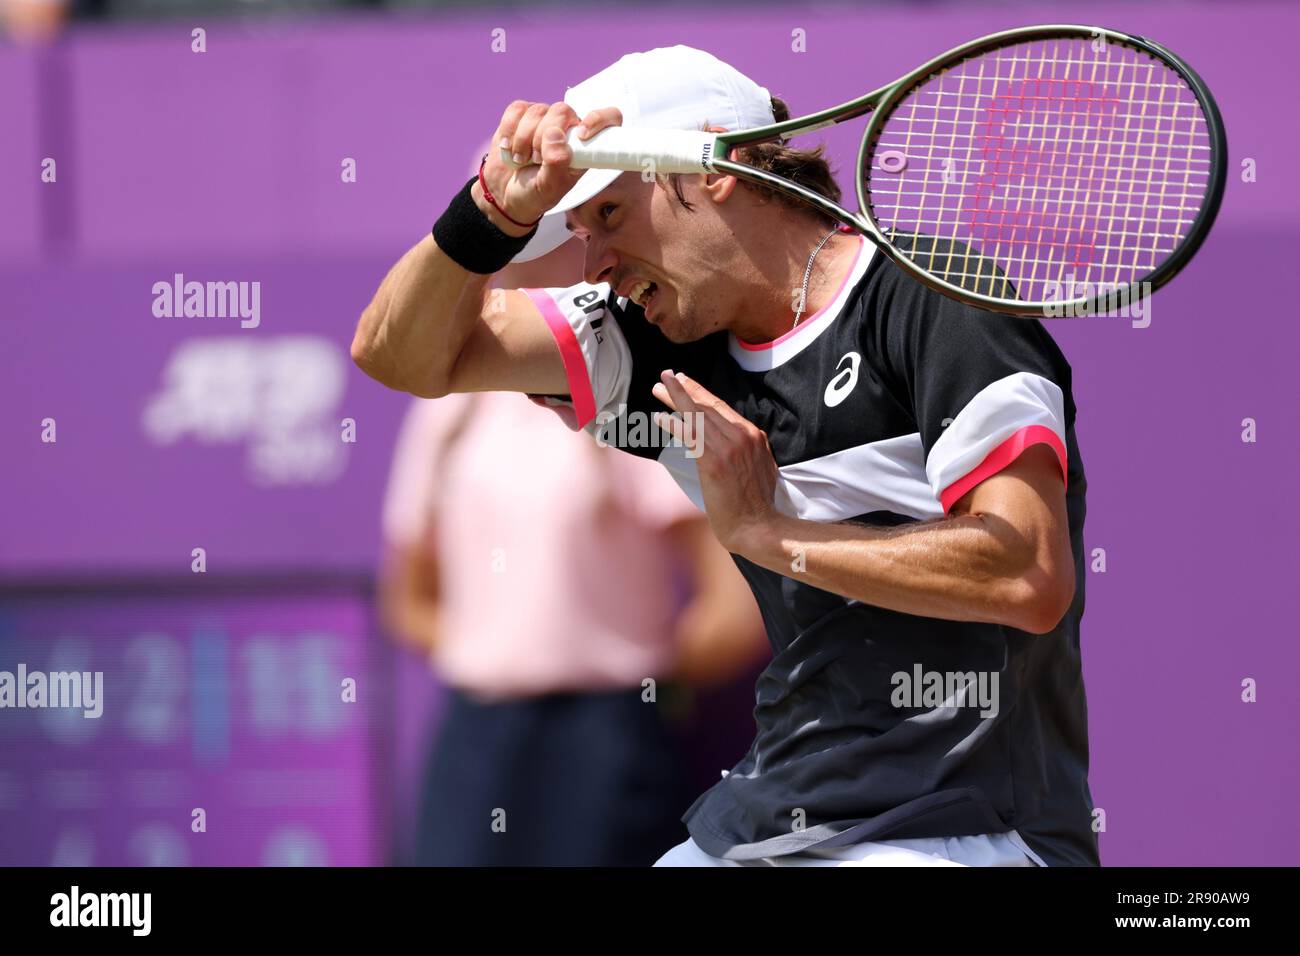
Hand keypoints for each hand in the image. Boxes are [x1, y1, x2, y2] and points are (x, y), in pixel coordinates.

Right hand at [474, 101, 623, 234]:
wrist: (505, 194)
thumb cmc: (535, 194)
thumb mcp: (549, 188)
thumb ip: (556, 164)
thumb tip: (555, 135)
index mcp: (584, 148)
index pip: (609, 118)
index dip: (599, 119)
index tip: (582, 134)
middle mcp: (568, 129)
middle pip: (563, 110)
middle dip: (543, 136)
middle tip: (536, 160)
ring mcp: (544, 119)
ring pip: (537, 111)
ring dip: (523, 139)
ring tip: (521, 160)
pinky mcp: (522, 115)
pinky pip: (517, 110)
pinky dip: (509, 130)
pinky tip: (508, 148)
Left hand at [651, 370, 779, 553]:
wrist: (758, 527)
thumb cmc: (756, 505)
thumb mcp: (761, 468)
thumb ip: (746, 451)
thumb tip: (731, 444)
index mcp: (754, 436)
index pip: (723, 408)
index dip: (702, 393)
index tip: (686, 382)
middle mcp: (742, 436)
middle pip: (708, 406)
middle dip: (685, 389)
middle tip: (667, 376)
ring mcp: (728, 447)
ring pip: (697, 416)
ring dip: (674, 400)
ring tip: (658, 389)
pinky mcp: (714, 462)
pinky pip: (690, 436)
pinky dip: (673, 425)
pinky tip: (659, 418)